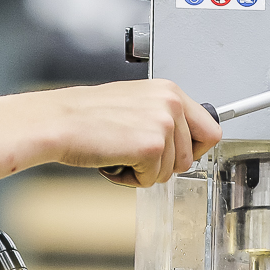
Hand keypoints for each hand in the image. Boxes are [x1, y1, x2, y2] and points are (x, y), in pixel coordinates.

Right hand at [51, 79, 219, 187]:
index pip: (210, 129)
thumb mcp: (135, 103)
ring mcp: (164, 125)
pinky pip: (152, 179)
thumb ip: (162, 117)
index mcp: (169, 91)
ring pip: (171, 171)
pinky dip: (131, 178)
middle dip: (163, 164)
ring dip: (144, 171)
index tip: (179, 154)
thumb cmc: (87, 116)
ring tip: (119, 152)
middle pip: (191, 157)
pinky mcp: (151, 147)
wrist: (59, 122)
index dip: (194, 149)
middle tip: (135, 154)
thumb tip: (182, 141)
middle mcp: (171, 104)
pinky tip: (114, 160)